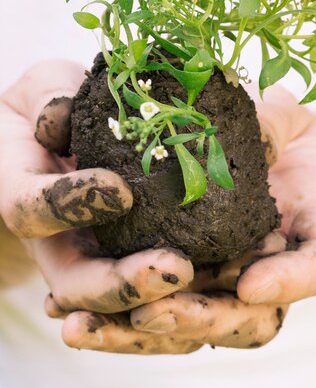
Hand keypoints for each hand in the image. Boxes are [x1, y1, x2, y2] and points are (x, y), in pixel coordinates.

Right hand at [0, 61, 198, 353]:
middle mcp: (52, 235)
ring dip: (155, 299)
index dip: (70, 205)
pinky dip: (177, 293)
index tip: (122, 191)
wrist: (60, 128)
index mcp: (21, 190)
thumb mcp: (42, 87)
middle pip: (73, 281)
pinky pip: (144, 283)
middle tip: (174, 268)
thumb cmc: (49, 103)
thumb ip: (47, 100)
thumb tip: (60, 118)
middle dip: (121, 283)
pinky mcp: (122, 249)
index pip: (31, 210)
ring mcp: (86, 250)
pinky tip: (221, 279)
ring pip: (110, 300)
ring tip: (202, 281)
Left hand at [45, 82, 315, 352]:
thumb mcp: (283, 114)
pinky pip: (161, 306)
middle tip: (154, 311)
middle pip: (253, 319)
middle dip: (204, 320)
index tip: (250, 282)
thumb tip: (254, 138)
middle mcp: (273, 267)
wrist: (260, 141)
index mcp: (311, 230)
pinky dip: (120, 319)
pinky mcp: (189, 276)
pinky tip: (72, 314)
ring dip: (149, 333)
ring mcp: (229, 278)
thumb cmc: (279, 127)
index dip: (293, 282)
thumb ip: (272, 122)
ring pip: (200, 326)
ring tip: (92, 326)